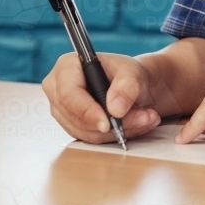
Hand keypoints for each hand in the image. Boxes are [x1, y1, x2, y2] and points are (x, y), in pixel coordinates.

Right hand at [42, 52, 161, 143]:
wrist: (132, 86)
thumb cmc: (127, 73)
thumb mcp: (133, 72)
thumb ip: (127, 86)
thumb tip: (115, 109)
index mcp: (67, 66)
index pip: (68, 94)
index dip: (87, 111)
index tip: (108, 123)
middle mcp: (58, 89)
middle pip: (76, 116)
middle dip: (111, 124)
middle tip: (144, 118)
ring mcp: (62, 110)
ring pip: (84, 131)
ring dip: (117, 131)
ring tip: (146, 119)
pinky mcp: (72, 125)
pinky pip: (90, 138)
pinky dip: (114, 136)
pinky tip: (134, 126)